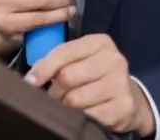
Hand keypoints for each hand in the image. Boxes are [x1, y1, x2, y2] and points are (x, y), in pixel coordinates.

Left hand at [24, 34, 154, 135]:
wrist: (128, 96)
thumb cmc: (96, 74)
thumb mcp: (80, 59)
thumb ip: (58, 60)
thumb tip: (32, 77)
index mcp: (100, 42)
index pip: (64, 52)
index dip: (43, 68)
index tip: (30, 81)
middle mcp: (114, 59)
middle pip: (68, 77)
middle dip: (54, 90)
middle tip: (53, 96)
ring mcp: (121, 83)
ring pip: (75, 99)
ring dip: (65, 106)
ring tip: (67, 105)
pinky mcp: (124, 106)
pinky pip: (89, 116)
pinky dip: (79, 118)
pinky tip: (81, 114)